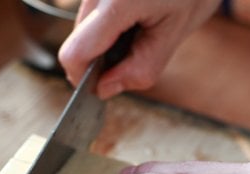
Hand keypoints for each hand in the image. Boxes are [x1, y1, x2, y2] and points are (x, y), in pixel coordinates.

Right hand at [58, 0, 220, 98]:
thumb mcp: (174, 34)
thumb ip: (140, 68)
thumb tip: (104, 89)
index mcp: (116, 4)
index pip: (75, 53)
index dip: (83, 78)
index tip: (101, 87)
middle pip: (76, 41)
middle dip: (99, 59)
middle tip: (134, 53)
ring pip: (82, 28)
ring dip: (103, 41)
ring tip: (138, 29)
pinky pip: (90, 14)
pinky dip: (106, 26)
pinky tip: (132, 18)